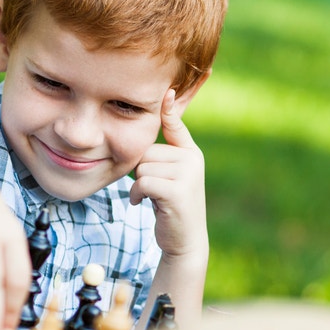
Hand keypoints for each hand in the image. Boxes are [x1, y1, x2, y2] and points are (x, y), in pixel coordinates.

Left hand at [129, 90, 208, 258]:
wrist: (183, 241)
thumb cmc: (171, 206)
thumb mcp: (171, 176)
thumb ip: (164, 155)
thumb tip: (155, 132)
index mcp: (190, 152)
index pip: (175, 124)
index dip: (169, 107)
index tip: (167, 89)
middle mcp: (192, 159)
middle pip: (146, 151)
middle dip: (142, 171)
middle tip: (153, 190)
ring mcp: (187, 174)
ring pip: (142, 167)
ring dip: (138, 185)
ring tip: (151, 198)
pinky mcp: (177, 190)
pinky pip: (143, 182)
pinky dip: (136, 194)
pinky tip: (143, 204)